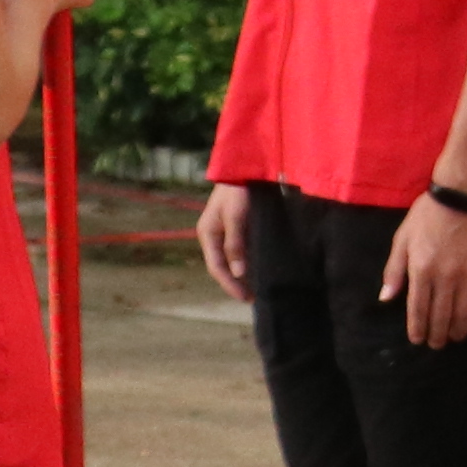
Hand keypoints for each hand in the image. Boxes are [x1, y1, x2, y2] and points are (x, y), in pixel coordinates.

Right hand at [195, 178, 251, 300]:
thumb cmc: (238, 190)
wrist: (244, 167)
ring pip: (231, 260)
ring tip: (257, 289)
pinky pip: (239, 250)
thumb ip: (236, 243)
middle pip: (223, 267)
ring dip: (242, 274)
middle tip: (252, 299)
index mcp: (208, 234)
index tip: (245, 298)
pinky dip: (247, 262)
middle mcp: (214, 236)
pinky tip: (258, 269)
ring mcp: (224, 231)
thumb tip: (239, 272)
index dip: (230, 285)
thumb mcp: (236, 216)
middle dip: (235, 283)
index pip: (217, 268)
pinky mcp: (236, 227)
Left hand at [383, 192, 466, 350]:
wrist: (459, 197)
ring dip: (459, 328)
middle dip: (438, 334)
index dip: (417, 328)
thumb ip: (394, 271)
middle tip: (437, 344)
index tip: (418, 340)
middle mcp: (445, 278)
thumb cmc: (425, 217)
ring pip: (465, 311)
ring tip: (456, 337)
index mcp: (421, 271)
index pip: (418, 309)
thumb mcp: (402, 240)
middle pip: (442, 315)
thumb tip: (386, 299)